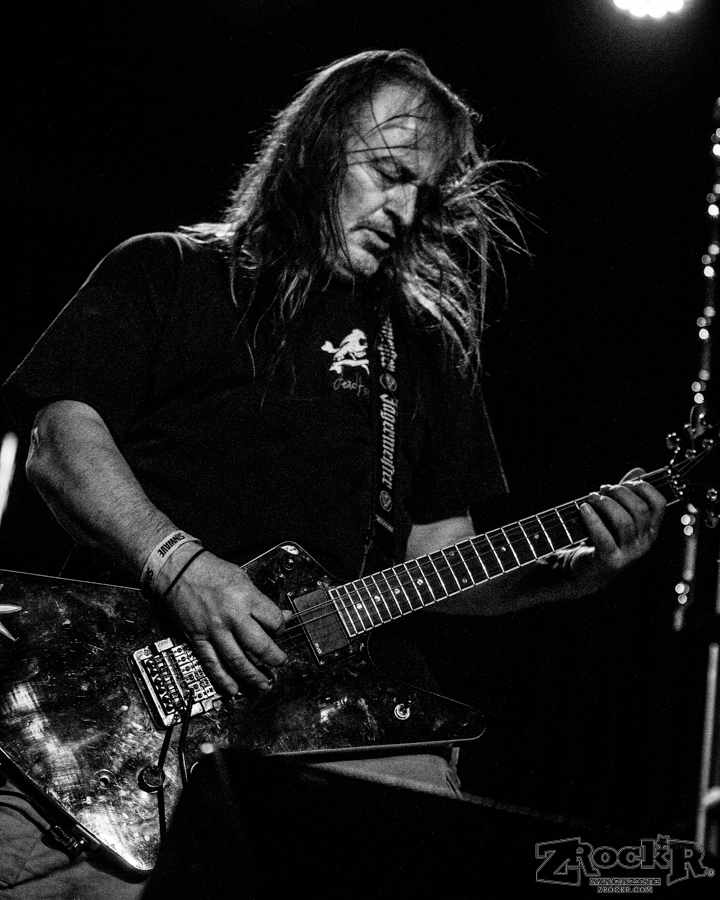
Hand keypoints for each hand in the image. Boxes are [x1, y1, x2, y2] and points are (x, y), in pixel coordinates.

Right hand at [163, 550, 289, 695]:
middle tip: (280, 662)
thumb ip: (261, 600)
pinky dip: (223, 679)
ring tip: (263, 684)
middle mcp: (231, 616)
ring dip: (252, 676)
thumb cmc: (209, 570)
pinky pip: (212, 663)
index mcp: (245, 597)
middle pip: (259, 646)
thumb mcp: (242, 578)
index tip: (280, 630)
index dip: (282, 627)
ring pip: (237, 661)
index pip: (273, 620)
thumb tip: (282, 616)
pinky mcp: (198, 638)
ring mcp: (213, 630)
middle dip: (273, 658)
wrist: (177, 570)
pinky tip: (233, 688)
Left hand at [569, 467, 666, 592]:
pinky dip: (592, 519)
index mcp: (651, 530)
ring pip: (624, 521)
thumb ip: (628, 493)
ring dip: (605, 503)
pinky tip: (583, 508)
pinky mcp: (611, 561)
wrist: (587, 570)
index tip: (627, 482)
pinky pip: (603, 536)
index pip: (660, 504)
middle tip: (602, 489)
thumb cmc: (603, 536)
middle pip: (640, 510)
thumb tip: (639, 469)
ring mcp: (630, 554)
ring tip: (591, 497)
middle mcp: (645, 543)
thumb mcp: (617, 514)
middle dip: (620, 493)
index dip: (644, 488)